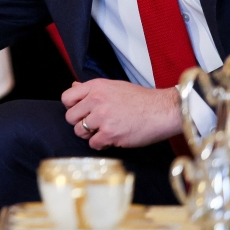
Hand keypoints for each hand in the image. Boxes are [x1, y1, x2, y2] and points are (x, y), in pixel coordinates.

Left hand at [62, 79, 179, 149]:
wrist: (163, 110)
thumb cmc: (140, 99)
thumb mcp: (114, 86)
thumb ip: (92, 89)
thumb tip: (73, 86)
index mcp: (96, 87)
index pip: (66, 97)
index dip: (71, 107)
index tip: (81, 112)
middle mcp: (96, 100)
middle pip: (70, 117)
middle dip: (79, 122)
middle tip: (92, 125)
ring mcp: (103, 117)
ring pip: (79, 131)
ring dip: (89, 135)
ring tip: (103, 131)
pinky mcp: (111, 134)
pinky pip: (93, 143)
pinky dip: (100, 144)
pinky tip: (111, 139)